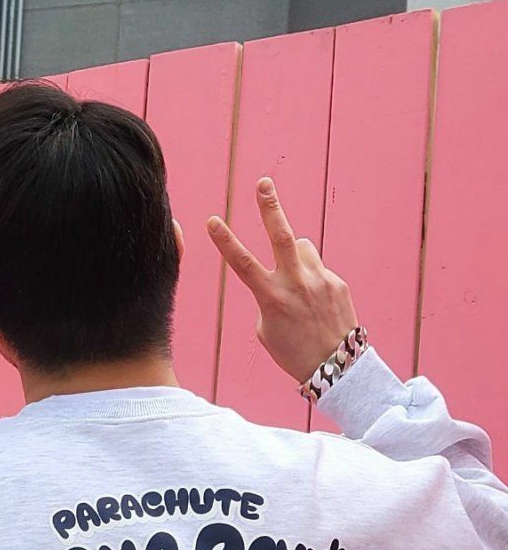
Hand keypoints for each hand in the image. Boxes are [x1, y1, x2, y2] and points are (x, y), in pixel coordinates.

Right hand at [206, 180, 358, 384]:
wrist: (335, 366)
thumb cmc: (293, 351)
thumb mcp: (267, 330)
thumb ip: (269, 297)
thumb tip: (280, 276)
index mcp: (271, 298)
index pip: (242, 263)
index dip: (224, 240)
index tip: (212, 220)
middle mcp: (295, 283)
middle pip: (280, 235)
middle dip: (270, 207)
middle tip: (264, 183)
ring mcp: (319, 280)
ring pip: (302, 248)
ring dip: (295, 256)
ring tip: (298, 282)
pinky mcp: (337, 282)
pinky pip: (318, 270)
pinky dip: (313, 281)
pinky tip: (317, 304)